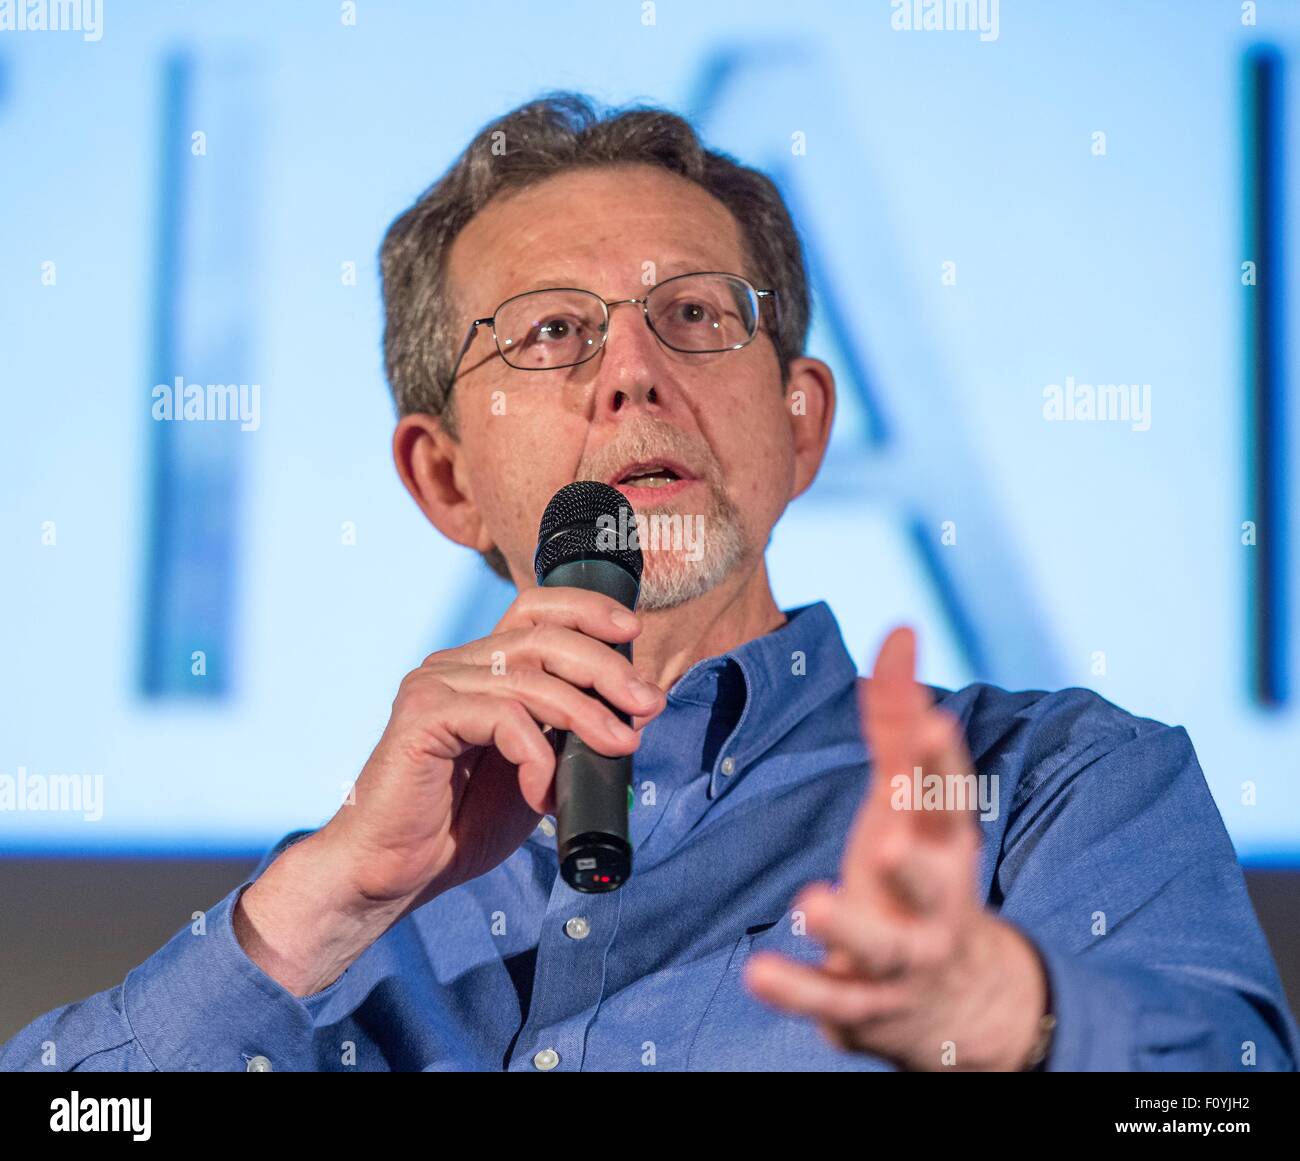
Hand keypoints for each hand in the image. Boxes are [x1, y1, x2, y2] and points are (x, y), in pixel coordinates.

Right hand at [235, 586, 664, 994]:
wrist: (396, 871)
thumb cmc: (462, 823)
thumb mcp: (537, 769)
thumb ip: (572, 734)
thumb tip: (636, 709)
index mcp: (481, 668)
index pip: (535, 609)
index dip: (586, 609)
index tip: (633, 630)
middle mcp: (456, 665)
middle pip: (542, 637)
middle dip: (605, 666)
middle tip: (647, 703)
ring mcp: (435, 685)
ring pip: (528, 677)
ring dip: (586, 713)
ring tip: (619, 746)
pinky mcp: (422, 716)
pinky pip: (502, 718)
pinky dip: (536, 756)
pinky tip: (543, 793)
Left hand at [743, 626, 1047, 1070]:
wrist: (956, 1000)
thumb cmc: (920, 873)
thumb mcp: (911, 800)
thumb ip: (898, 721)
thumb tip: (900, 630)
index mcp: (944, 842)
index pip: (950, 800)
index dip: (944, 763)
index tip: (934, 721)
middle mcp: (935, 899)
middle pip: (933, 882)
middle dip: (913, 864)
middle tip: (885, 842)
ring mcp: (905, 957)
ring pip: (884, 948)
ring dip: (851, 927)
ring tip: (813, 901)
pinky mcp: (868, 1003)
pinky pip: (833, 1000)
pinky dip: (799, 989)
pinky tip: (760, 973)